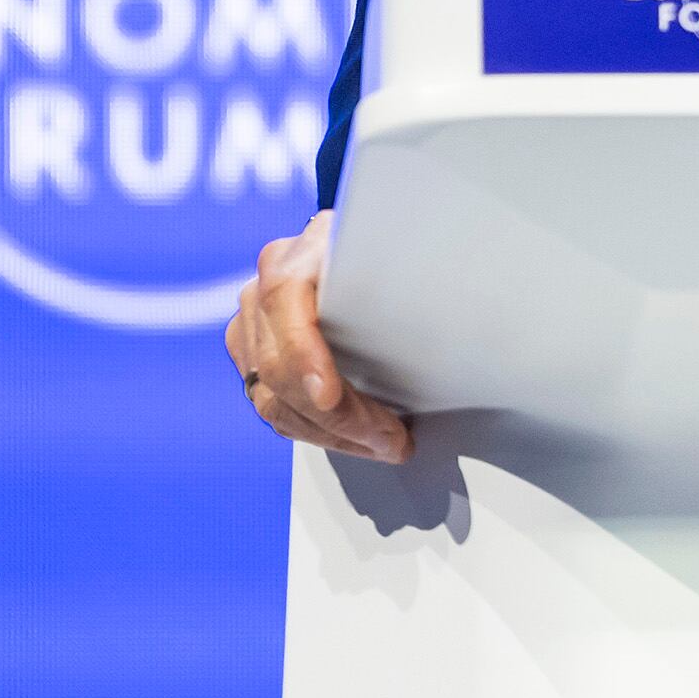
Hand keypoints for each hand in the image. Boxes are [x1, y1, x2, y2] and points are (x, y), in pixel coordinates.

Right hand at [227, 211, 415, 463]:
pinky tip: (354, 438)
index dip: (303, 353)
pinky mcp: (251, 356)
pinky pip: (274, 408)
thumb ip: (403, 272)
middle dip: (340, 416)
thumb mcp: (397, 252)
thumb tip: (447, 301)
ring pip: (274, 400)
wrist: (357, 254)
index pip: (284, 300)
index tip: (329, 396)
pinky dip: (317, 432)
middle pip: (280, 367)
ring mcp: (252, 324)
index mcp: (300, 253)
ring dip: (332, 434)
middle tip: (390, 439)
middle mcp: (265, 287)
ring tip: (383, 445)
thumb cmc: (385, 257)